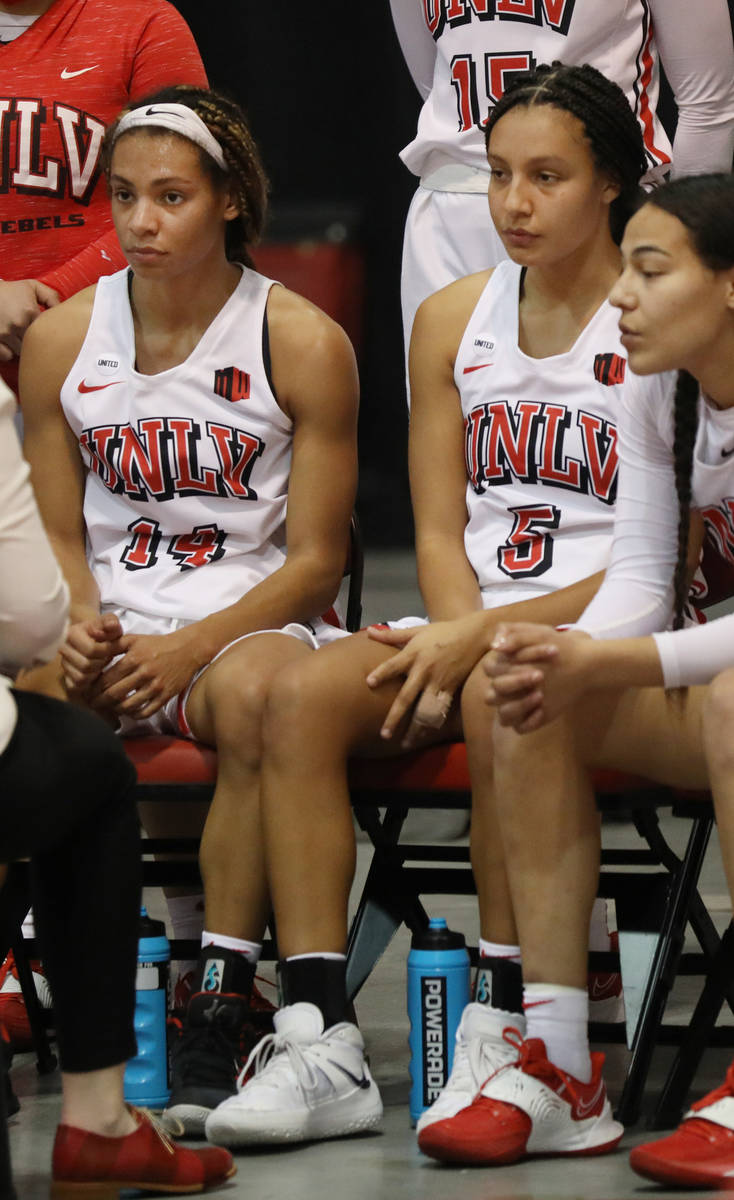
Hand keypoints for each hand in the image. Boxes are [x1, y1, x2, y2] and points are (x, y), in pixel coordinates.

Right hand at [0, 280, 59, 360]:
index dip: (49, 334)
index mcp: (30, 312)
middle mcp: (18, 324)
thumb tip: (64, 310)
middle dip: (37, 343)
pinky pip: (7, 356)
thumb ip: (51, 297)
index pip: (49, 332)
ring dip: (23, 349)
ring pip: (22, 352)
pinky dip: (8, 353)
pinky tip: (9, 343)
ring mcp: (4, 334)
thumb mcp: (32, 287)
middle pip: (37, 345)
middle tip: (34, 337)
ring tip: (20, 338)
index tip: (46, 332)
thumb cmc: (11, 291)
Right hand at [60, 613, 123, 698]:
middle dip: (102, 662)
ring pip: (81, 678)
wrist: (93, 638)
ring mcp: (63, 664)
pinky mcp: (66, 677)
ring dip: (96, 673)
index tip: (117, 647)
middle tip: (110, 657)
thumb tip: (112, 626)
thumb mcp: (108, 621)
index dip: (108, 650)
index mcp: (71, 634)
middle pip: (86, 665)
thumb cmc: (103, 630)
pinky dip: (89, 683)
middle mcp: (63, 649)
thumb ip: (111, 621)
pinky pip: (76, 686)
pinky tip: (97, 673)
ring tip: (103, 663)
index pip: (91, 650)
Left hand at [95, 627, 205, 718]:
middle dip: (99, 701)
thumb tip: (94, 651)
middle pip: (114, 694)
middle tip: (92, 704)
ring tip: (109, 708)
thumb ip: (113, 644)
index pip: (106, 679)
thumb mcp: (134, 639)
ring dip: (115, 709)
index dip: (93, 688)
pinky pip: (146, 711)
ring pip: (129, 706)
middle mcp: (144, 673)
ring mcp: (156, 686)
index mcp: (134, 658)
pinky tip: (129, 712)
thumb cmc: (157, 644)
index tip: (87, 693)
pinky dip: (134, 715)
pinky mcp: (165, 696)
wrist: (187, 649)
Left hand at [366, 614, 486, 746]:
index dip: (382, 673)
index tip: (369, 683)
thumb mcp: (417, 630)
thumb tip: (370, 631)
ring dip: (415, 728)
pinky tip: (425, 736)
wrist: (474, 635)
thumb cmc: (442, 631)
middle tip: (384, 734)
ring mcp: (438, 682)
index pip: (394, 665)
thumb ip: (392, 635)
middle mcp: (424, 671)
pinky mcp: (451, 689)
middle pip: (407, 697)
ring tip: (405, 744)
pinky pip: (441, 710)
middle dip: (395, 717)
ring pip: (424, 710)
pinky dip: (433, 724)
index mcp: (413, 654)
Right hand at [483, 623, 592, 732]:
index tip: (533, 659)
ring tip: (540, 695)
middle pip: (492, 693)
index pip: (491, 669)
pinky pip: (520, 727)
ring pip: (503, 714)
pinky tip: (543, 710)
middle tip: (540, 675)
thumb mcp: (538, 634)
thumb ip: (515, 635)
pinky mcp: (529, 718)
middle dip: (515, 683)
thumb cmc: (557, 646)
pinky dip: (530, 721)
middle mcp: (505, 687)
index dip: (508, 666)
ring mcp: (516, 704)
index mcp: (501, 666)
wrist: (582, 662)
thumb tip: (495, 645)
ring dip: (519, 705)